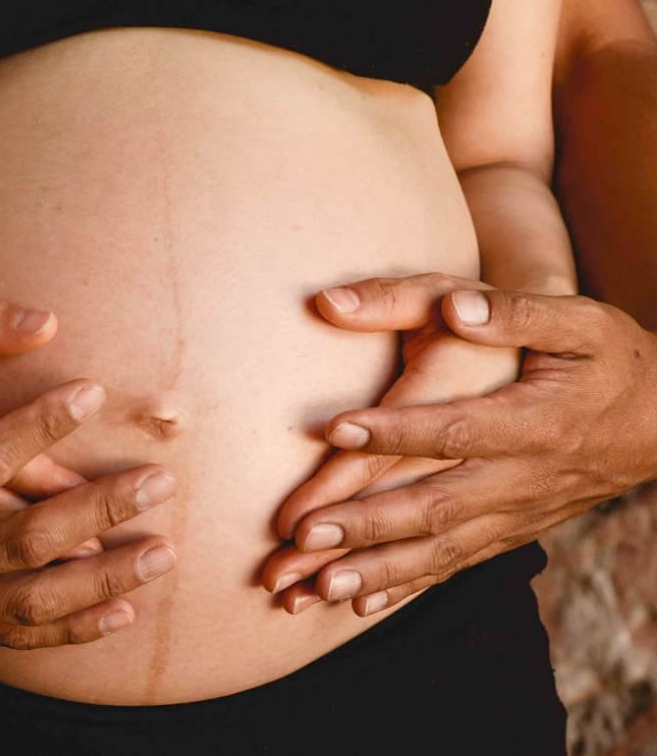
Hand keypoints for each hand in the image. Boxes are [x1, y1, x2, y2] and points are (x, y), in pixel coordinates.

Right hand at [0, 334, 178, 648]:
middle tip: (158, 480)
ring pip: (33, 600)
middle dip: (99, 508)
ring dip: (104, 579)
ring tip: (164, 551)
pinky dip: (71, 628)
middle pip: (26, 539)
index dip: (39, 424)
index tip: (92, 390)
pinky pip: (14, 635)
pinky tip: (120, 612)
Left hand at [267, 273, 656, 617]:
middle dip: (368, 522)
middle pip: (439, 505)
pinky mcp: (513, 530)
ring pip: (442, 549)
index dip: (397, 430)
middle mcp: (525, 477)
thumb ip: (512, 312)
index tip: (336, 429)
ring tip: (315, 586)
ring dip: (377, 569)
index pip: (458, 429)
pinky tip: (359, 604)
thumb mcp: (576, 320)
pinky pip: (457, 564)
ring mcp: (519, 512)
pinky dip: (407, 586)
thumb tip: (453, 306)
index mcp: (537, 419)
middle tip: (304, 533)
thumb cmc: (608, 357)